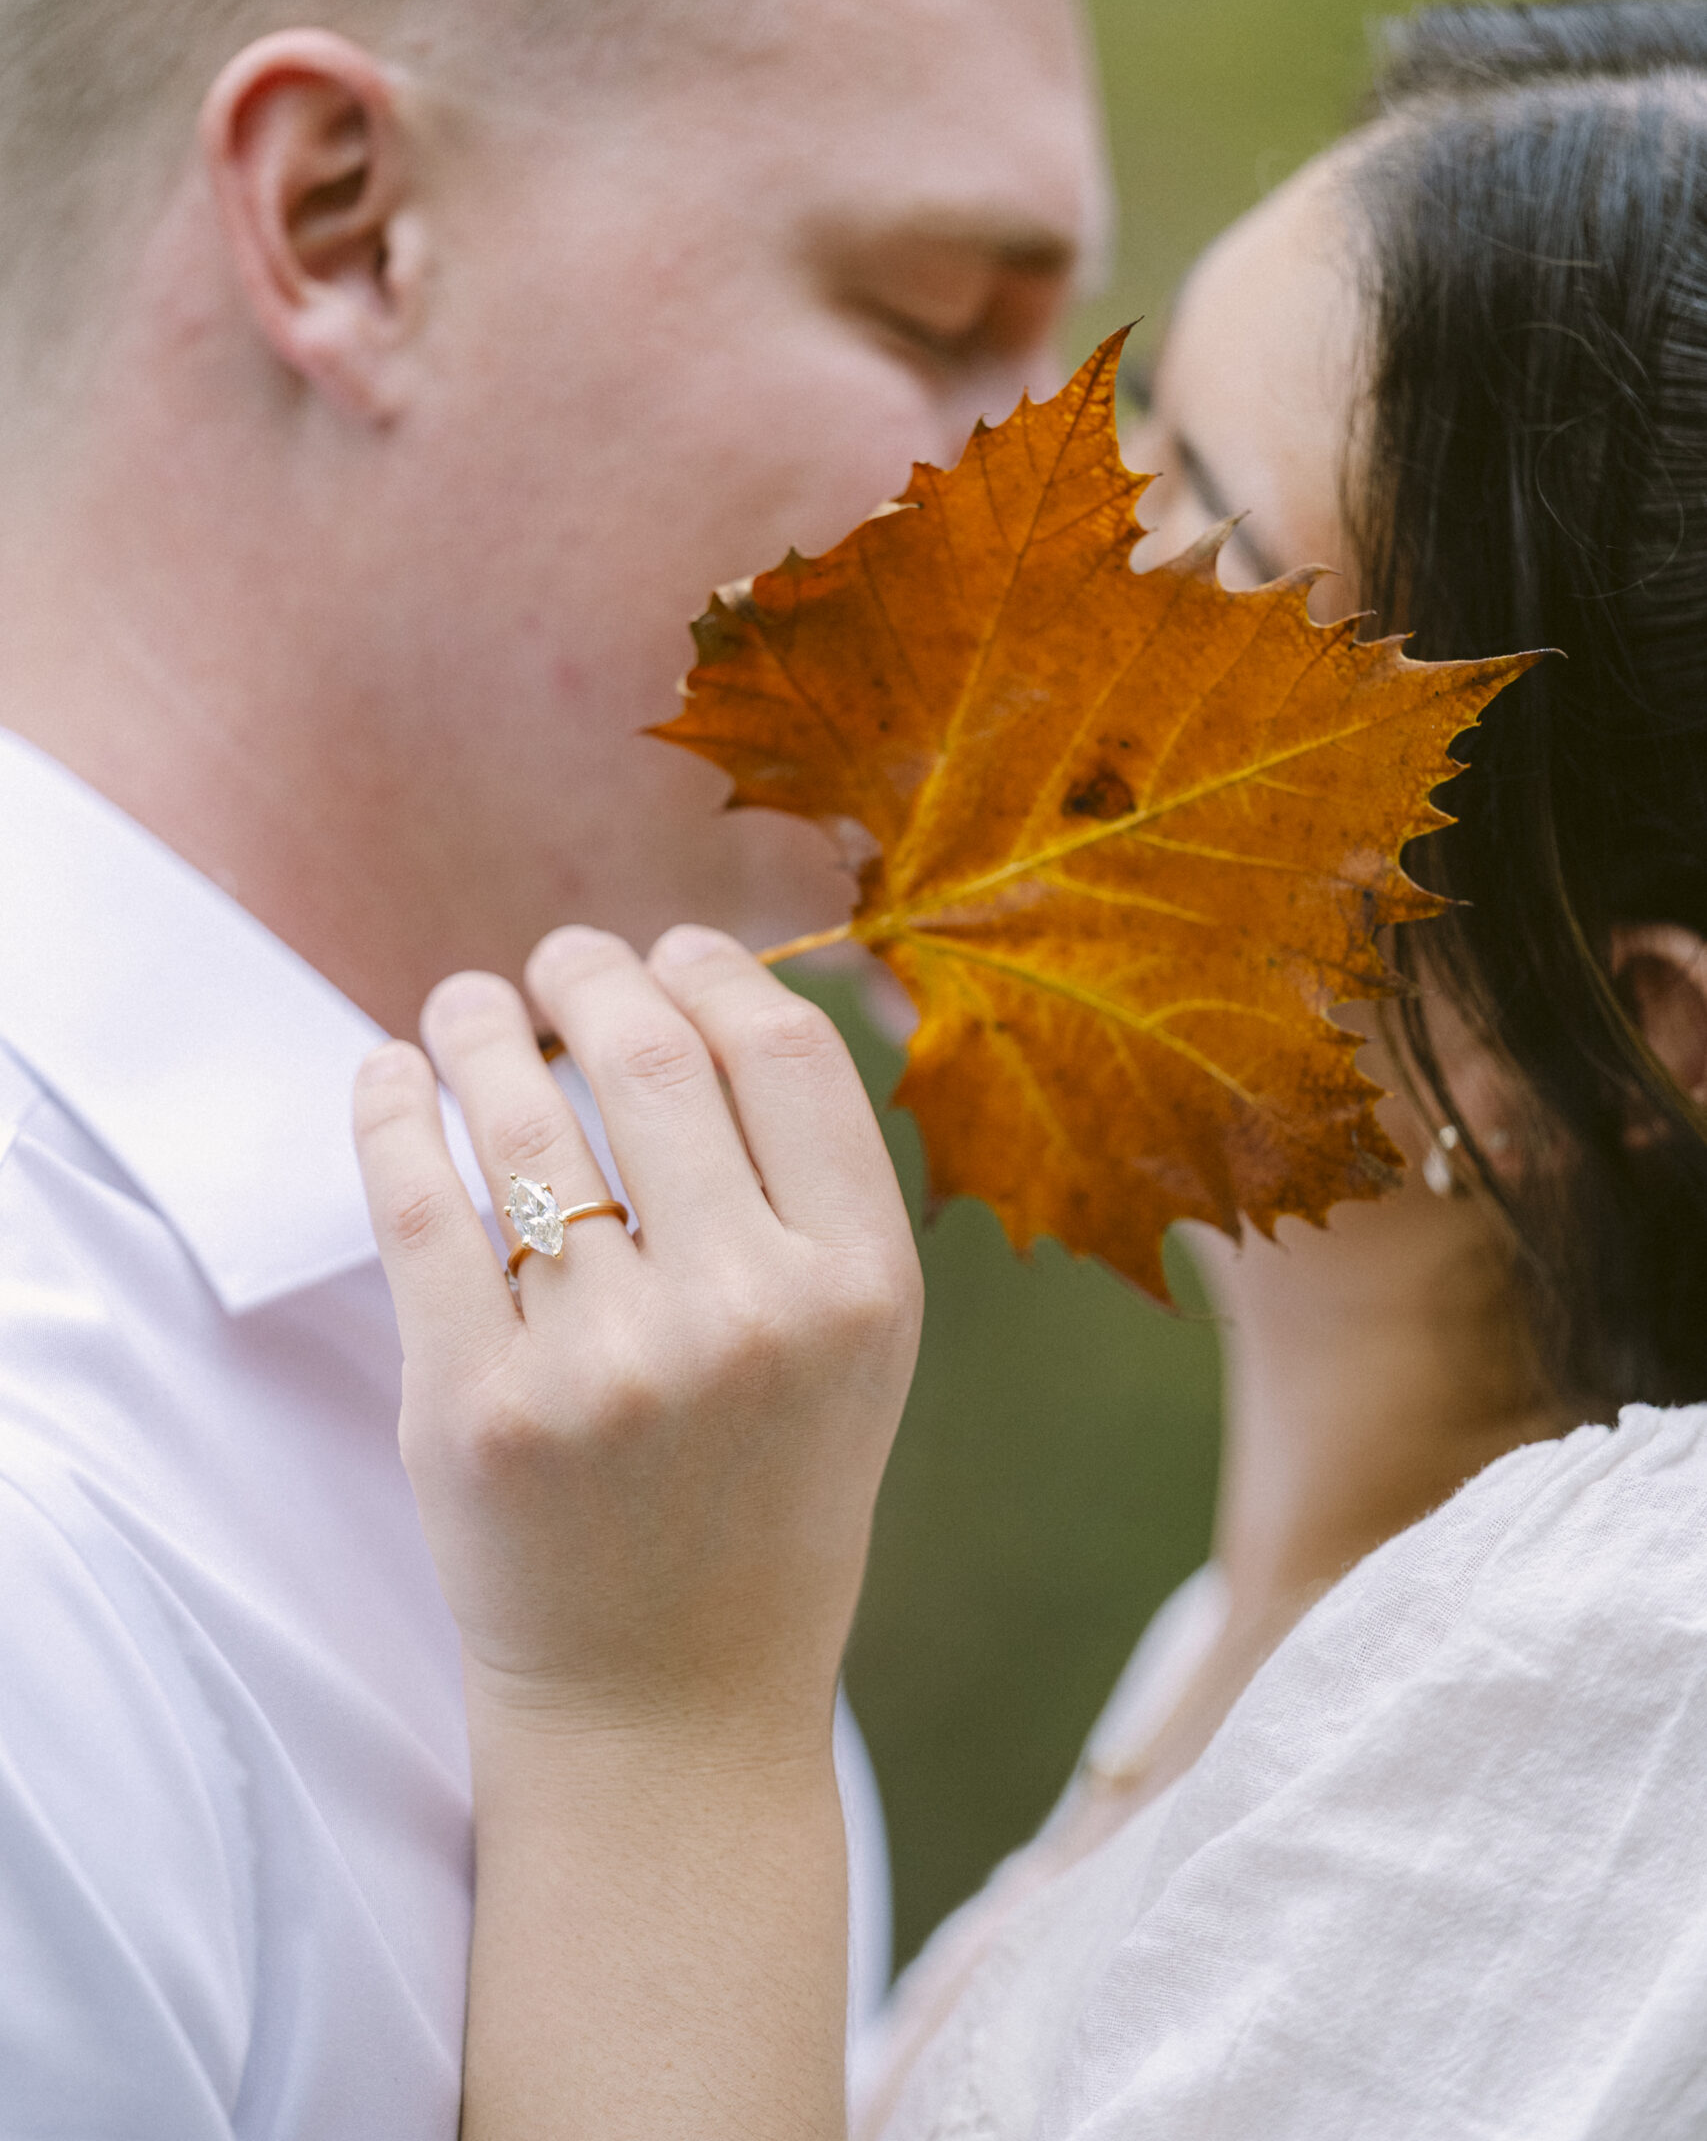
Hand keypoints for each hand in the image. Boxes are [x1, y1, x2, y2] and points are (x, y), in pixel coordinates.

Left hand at [352, 922, 922, 1752]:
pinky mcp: (475, 1408)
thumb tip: (704, 991)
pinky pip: (416, 1202)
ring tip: (464, 1010)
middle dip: (589, 973)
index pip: (782, 1053)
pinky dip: (389, 1109)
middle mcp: (747, 1315)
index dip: (714, 970)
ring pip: (522, 1115)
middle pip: (650, 1056)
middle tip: (555, 964)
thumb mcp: (852, 1349)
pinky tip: (389, 1076)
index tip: (668, 953)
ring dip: (478, 1025)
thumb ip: (809, 1188)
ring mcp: (606, 1363)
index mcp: (860, 1288)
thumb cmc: (766, 1501)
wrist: (667, 1708)